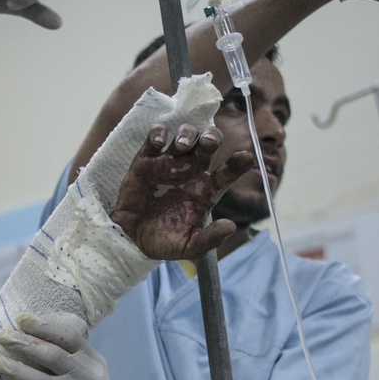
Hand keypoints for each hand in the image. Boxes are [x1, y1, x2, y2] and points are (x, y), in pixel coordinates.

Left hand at [0, 314, 150, 379]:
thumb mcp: (91, 369)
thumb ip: (70, 352)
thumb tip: (30, 328)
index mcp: (92, 361)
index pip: (69, 337)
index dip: (44, 327)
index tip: (21, 319)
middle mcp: (86, 379)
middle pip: (52, 356)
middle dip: (23, 344)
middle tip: (1, 336)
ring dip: (12, 369)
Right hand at [109, 123, 254, 259]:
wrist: (131, 240)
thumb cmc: (164, 241)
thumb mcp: (189, 247)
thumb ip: (210, 238)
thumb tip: (231, 227)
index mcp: (207, 189)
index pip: (229, 171)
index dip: (239, 163)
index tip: (247, 158)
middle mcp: (192, 171)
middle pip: (209, 142)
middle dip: (211, 136)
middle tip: (207, 143)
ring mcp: (169, 163)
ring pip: (185, 134)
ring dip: (187, 133)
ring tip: (182, 146)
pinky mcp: (146, 160)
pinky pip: (154, 137)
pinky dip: (158, 132)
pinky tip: (160, 141)